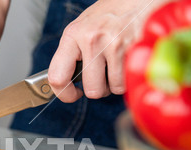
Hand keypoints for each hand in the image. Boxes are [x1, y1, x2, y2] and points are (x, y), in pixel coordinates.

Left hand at [48, 0, 169, 101]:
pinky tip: (129, 60)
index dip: (65, 94)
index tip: (74, 94)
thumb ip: (73, 54)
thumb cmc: (112, 14)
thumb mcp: (84, 28)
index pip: (57, 77)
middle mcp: (91, 39)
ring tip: (119, 63)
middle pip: (92, 90)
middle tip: (104, 74)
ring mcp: (113, 43)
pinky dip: (130, 77)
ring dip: (117, 82)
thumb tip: (67, 84)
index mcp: (73, 34)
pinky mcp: (134, 48)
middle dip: (100, 88)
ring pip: (113, 89)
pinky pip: (129, 81)